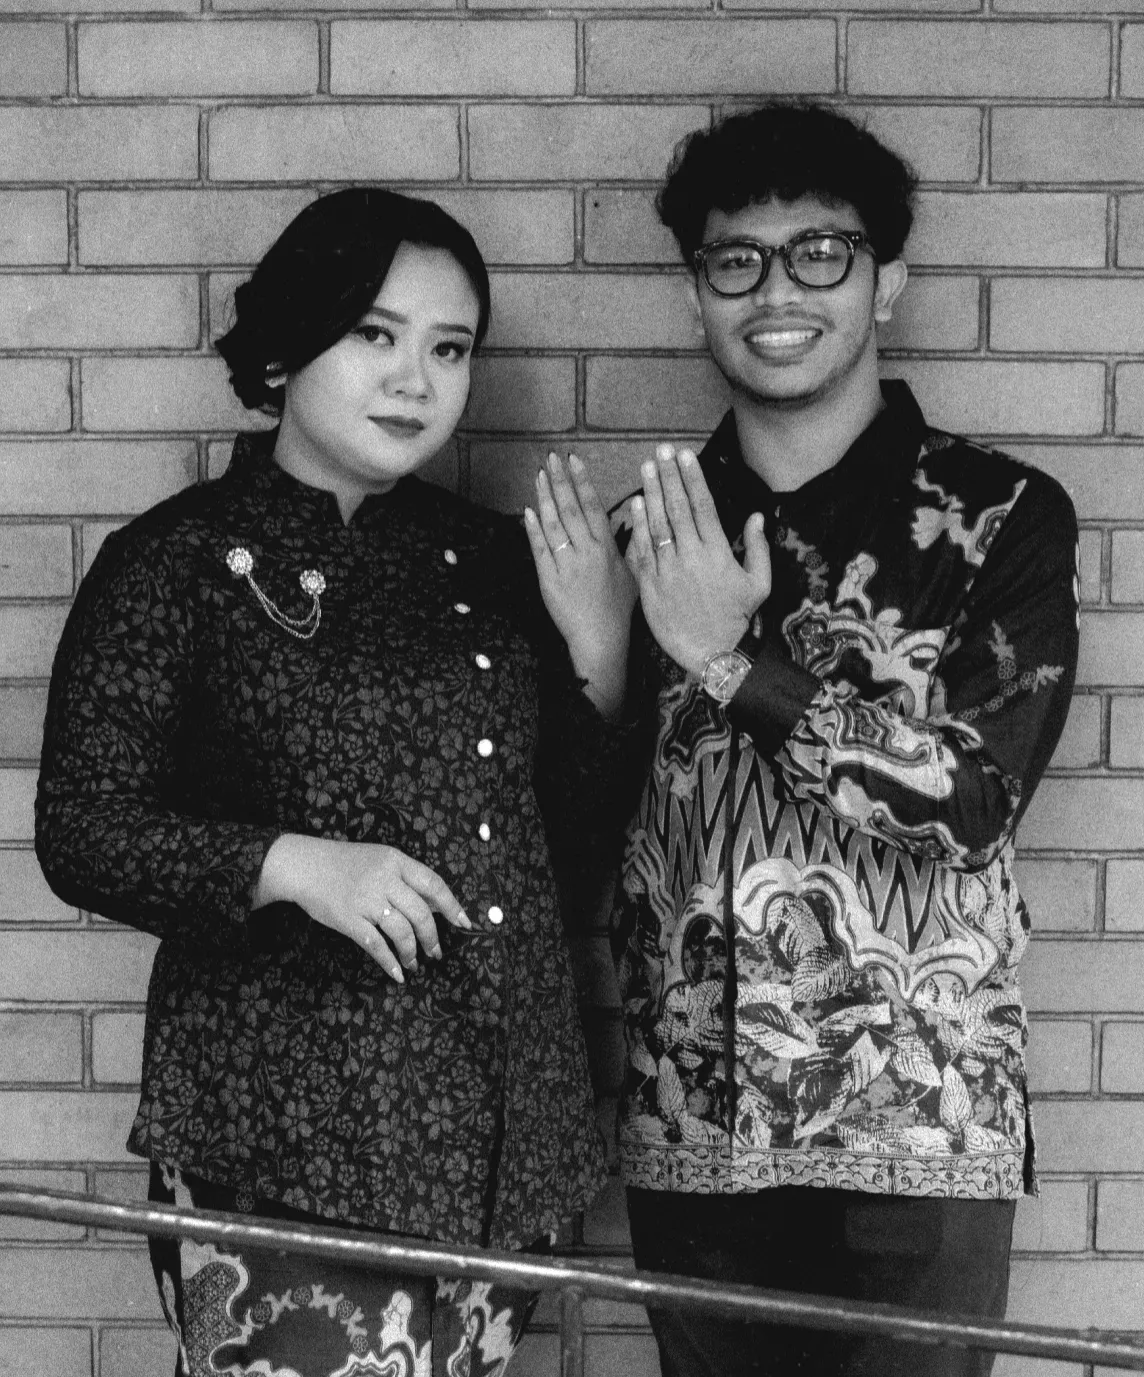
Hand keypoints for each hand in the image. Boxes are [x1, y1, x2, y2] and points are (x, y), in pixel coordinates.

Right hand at [255, 835, 470, 982]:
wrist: (305, 866)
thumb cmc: (345, 863)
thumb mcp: (380, 860)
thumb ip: (407, 879)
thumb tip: (439, 905)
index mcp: (395, 861)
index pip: (433, 883)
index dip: (453, 905)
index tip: (465, 923)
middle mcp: (384, 879)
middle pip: (421, 913)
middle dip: (432, 937)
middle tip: (436, 952)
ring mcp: (366, 900)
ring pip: (402, 932)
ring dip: (412, 952)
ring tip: (413, 963)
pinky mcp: (349, 920)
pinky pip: (376, 945)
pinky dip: (389, 962)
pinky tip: (397, 973)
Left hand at [524, 453, 637, 716]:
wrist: (601, 640)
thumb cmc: (620, 610)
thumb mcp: (634, 575)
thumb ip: (632, 545)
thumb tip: (636, 518)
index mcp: (607, 549)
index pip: (593, 507)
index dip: (582, 482)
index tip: (574, 461)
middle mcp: (586, 552)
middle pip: (570, 509)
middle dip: (559, 481)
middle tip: (551, 458)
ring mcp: (566, 565)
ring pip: (553, 524)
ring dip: (545, 498)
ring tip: (539, 476)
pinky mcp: (549, 579)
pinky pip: (539, 549)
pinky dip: (533, 529)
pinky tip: (528, 511)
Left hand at [628, 444, 770, 676]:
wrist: (713, 655)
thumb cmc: (738, 619)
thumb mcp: (759, 583)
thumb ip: (758, 547)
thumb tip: (757, 516)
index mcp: (719, 553)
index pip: (704, 506)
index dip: (693, 478)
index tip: (685, 456)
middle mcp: (692, 557)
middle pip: (678, 508)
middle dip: (668, 477)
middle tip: (660, 451)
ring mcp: (669, 571)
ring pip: (658, 525)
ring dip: (651, 494)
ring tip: (645, 468)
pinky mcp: (652, 587)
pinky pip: (642, 552)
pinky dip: (637, 528)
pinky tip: (633, 506)